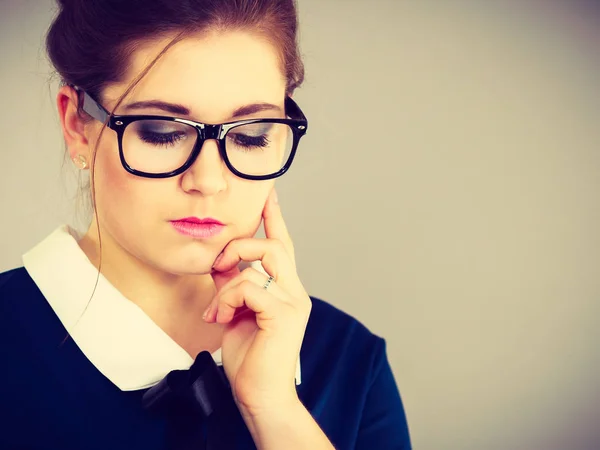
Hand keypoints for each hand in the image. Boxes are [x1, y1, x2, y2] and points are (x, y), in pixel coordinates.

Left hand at [203, 188, 311, 417]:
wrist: (260, 394)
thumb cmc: (250, 358)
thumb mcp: (235, 313)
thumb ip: (231, 286)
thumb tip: (219, 264)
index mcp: (285, 290)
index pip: (282, 245)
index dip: (274, 218)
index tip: (268, 194)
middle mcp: (294, 291)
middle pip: (274, 244)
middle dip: (240, 244)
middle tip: (218, 265)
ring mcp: (293, 301)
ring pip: (261, 260)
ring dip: (229, 280)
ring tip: (218, 308)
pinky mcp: (284, 314)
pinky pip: (250, 286)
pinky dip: (228, 299)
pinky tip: (221, 317)